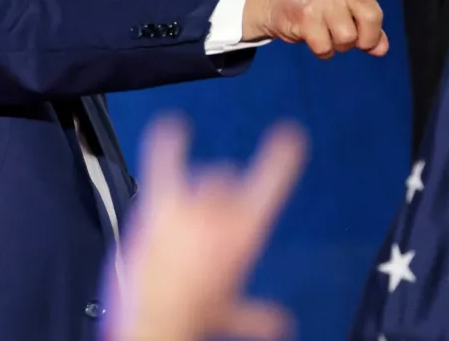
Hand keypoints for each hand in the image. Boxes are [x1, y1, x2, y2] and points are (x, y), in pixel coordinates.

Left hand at [105, 116, 306, 340]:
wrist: (158, 320)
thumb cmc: (194, 316)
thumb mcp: (230, 313)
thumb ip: (257, 314)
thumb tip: (279, 322)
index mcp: (246, 233)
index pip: (271, 185)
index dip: (281, 159)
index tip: (290, 136)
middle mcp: (221, 212)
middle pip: (225, 179)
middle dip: (221, 192)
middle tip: (211, 215)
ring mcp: (190, 205)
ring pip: (202, 175)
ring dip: (199, 184)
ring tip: (192, 199)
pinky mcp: (159, 204)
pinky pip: (164, 160)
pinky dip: (167, 140)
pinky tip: (171, 126)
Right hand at [242, 0, 427, 58]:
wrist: (276, 4)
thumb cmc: (318, 8)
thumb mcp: (346, 13)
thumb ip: (369, 29)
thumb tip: (381, 49)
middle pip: (373, 18)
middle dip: (367, 38)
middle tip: (356, 41)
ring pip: (348, 38)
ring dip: (340, 46)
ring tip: (328, 35)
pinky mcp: (305, 16)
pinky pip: (326, 47)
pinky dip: (323, 52)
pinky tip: (314, 40)